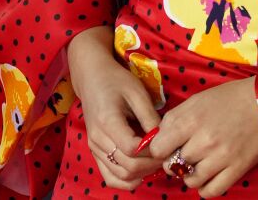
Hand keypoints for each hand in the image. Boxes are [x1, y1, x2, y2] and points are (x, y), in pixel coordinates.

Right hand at [67, 26, 162, 190]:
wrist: (91, 78)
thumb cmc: (116, 81)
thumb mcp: (137, 93)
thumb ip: (150, 118)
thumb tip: (163, 140)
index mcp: (108, 121)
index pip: (132, 149)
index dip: (152, 152)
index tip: (164, 143)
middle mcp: (97, 139)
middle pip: (127, 166)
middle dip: (150, 165)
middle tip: (165, 154)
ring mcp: (94, 147)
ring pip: (120, 175)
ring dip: (141, 173)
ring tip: (155, 161)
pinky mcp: (94, 152)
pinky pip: (109, 176)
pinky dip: (126, 180)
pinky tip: (140, 173)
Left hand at [149, 76, 257, 196]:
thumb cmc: (229, 97)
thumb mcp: (196, 100)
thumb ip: (175, 118)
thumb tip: (158, 138)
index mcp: (190, 120)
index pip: (158, 149)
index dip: (160, 149)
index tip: (167, 147)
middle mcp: (203, 141)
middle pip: (173, 165)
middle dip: (175, 161)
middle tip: (184, 154)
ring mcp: (221, 158)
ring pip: (190, 181)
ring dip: (190, 175)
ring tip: (198, 165)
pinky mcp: (237, 169)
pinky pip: (211, 191)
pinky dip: (205, 188)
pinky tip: (208, 176)